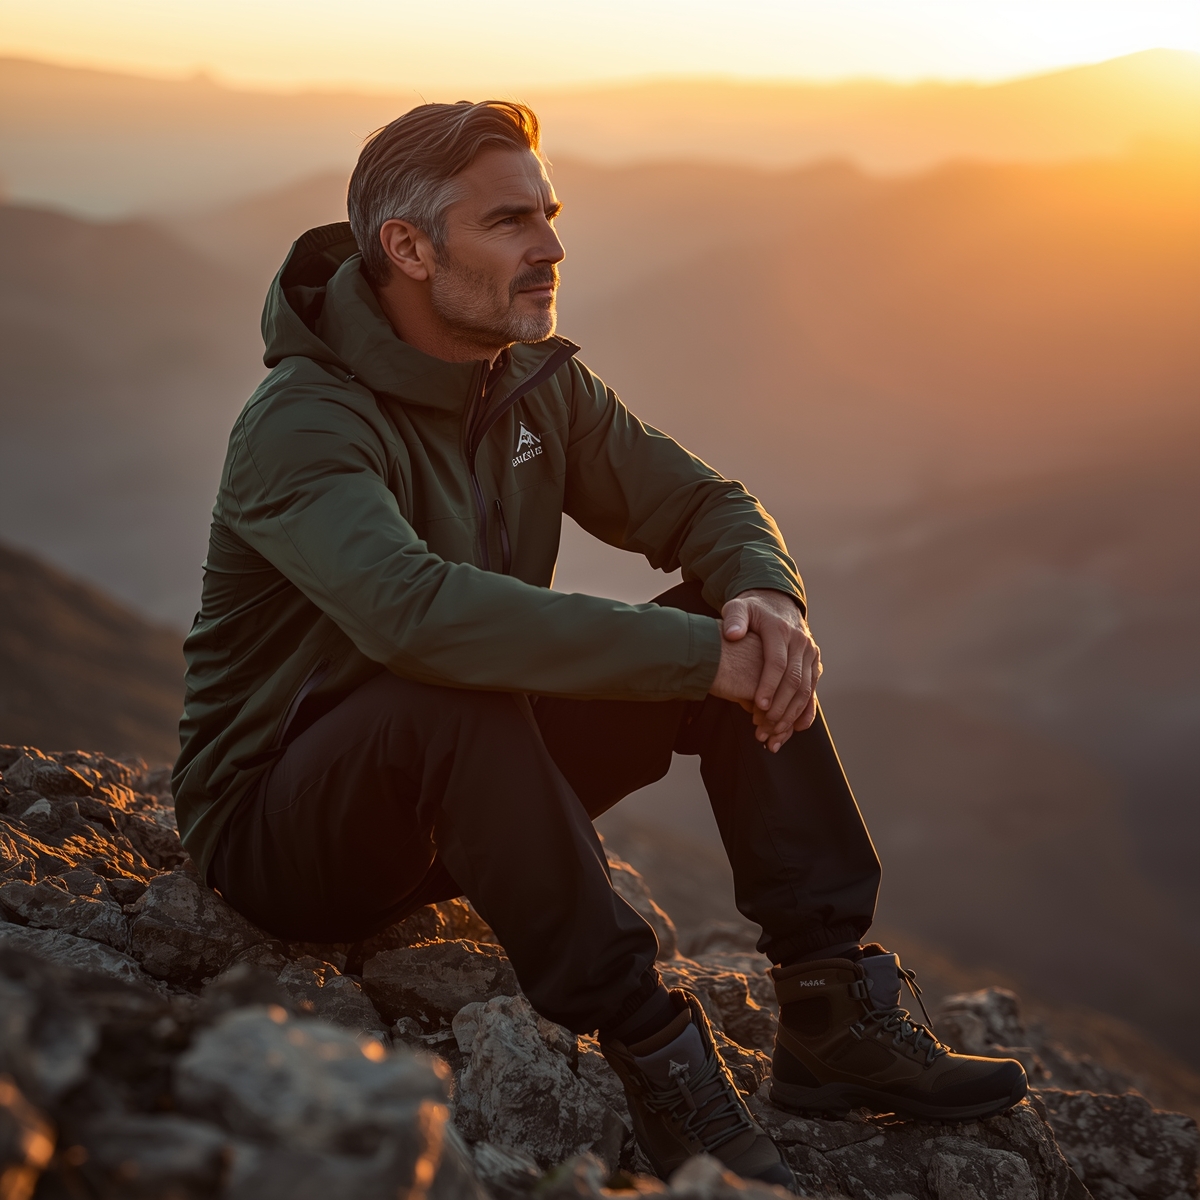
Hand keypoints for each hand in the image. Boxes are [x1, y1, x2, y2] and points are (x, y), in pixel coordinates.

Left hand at [720, 588, 821, 751]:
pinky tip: (796, 728)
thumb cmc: (752, 609)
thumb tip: (733, 634)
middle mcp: (800, 641)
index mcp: (780, 629)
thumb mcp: (739, 607)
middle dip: (780, 708)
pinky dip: (806, 711)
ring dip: (791, 715)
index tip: (758, 705)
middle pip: (794, 680)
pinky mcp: (814, 662)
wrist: (777, 602)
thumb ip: (734, 618)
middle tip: (763, 728)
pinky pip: (813, 690)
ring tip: (774, 734)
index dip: (769, 685)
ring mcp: (810, 652)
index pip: (777, 662)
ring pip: (805, 689)